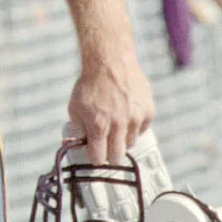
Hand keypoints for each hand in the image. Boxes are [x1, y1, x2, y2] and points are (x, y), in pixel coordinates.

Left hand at [67, 45, 153, 164]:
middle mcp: (119, 125)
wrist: (110, 62)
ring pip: (130, 143)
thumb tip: (75, 144)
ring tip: (115, 125)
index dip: (96, 158)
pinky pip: (142, 129)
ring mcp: (135, 119)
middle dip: (110, 154)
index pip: (99, 157)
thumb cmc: (90, 84)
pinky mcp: (147, 111)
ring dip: (122, 139)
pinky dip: (135, 126)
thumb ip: (76, 129)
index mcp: (99, 126)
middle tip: (106, 146)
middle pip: (117, 156)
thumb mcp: (74, 107)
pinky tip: (127, 115)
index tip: (96, 156)